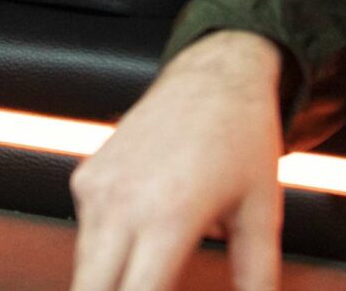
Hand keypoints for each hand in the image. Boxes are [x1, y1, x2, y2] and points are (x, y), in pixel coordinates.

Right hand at [70, 30, 285, 290]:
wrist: (217, 76)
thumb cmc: (241, 138)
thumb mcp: (261, 217)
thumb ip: (257, 278)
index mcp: (168, 218)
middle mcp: (123, 203)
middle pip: (90, 289)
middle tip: (148, 288)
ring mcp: (98, 188)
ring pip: (84, 267)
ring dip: (108, 281)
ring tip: (149, 276)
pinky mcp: (86, 176)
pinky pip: (85, 233)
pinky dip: (103, 252)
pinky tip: (137, 243)